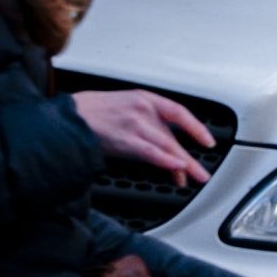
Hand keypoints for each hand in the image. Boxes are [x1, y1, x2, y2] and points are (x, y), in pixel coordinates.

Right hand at [71, 90, 214, 185]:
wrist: (68, 117)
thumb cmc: (90, 113)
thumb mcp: (122, 106)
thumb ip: (142, 121)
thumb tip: (159, 143)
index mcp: (143, 98)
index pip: (178, 112)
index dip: (196, 127)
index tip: (207, 140)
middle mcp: (142, 109)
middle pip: (174, 136)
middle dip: (190, 158)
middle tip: (201, 173)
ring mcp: (134, 124)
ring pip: (166, 146)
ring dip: (183, 165)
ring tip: (193, 177)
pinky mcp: (124, 139)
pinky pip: (151, 152)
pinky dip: (166, 160)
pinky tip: (177, 168)